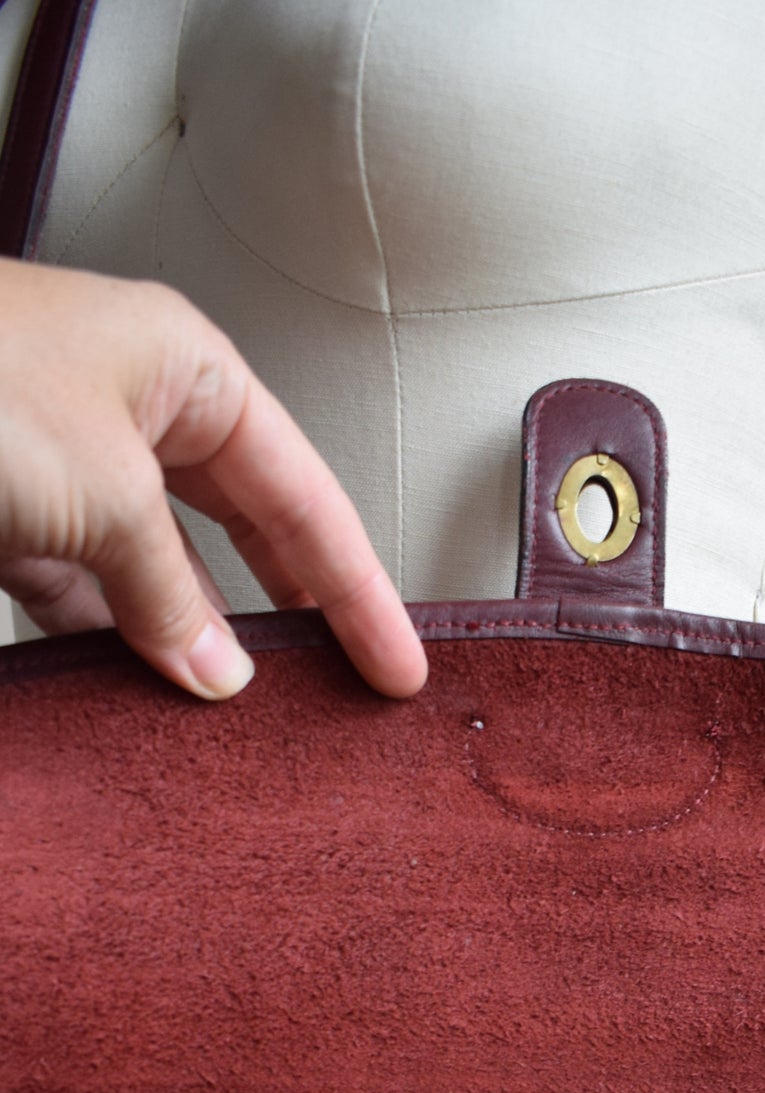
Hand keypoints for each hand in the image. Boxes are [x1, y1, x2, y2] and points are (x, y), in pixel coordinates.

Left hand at [0, 259, 425, 699]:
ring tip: (244, 720)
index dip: (356, 590)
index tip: (396, 672)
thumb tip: (220, 673)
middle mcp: (135, 408)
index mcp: (187, 370)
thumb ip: (174, 594)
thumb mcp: (104, 495)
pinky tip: (142, 695)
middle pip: (245, 530)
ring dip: (194, 641)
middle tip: (342, 698)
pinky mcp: (9, 513)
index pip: (305, 495)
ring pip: (162, 570)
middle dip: (290, 613)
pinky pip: (85, 591)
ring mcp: (69, 463)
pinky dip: (114, 642)